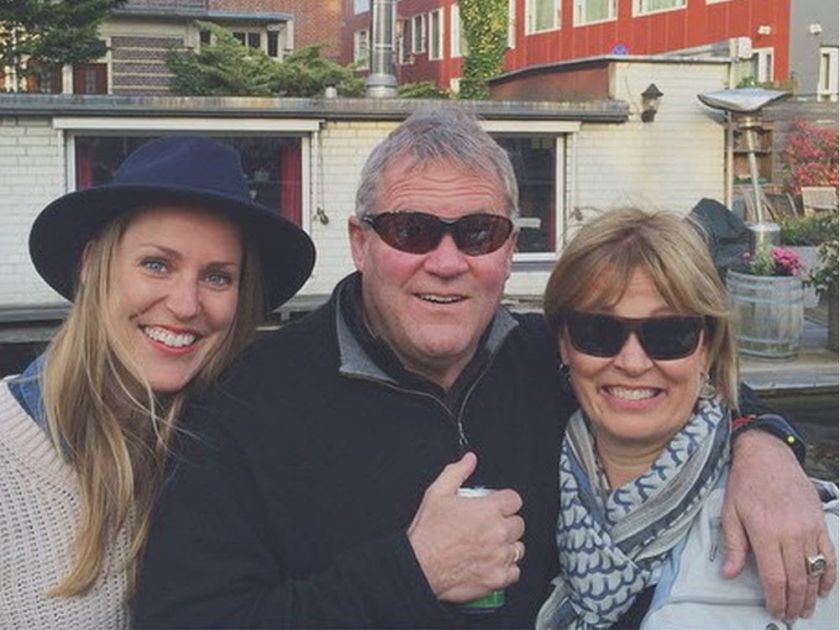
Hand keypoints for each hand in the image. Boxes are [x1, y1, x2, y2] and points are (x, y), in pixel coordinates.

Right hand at [407, 452, 524, 602]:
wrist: (419, 566)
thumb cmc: (427, 534)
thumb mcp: (437, 493)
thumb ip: (457, 472)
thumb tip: (469, 460)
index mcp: (488, 510)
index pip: (514, 500)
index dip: (504, 502)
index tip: (496, 507)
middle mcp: (498, 533)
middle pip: (519, 523)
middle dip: (506, 523)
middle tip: (488, 527)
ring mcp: (499, 557)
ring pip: (518, 547)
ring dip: (507, 545)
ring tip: (490, 545)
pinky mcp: (497, 578)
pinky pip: (515, 571)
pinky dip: (506, 568)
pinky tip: (492, 562)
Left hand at [721, 430, 835, 620]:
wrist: (767, 456)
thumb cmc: (745, 483)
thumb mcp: (730, 512)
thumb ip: (733, 546)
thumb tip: (729, 574)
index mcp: (765, 532)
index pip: (774, 577)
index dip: (776, 599)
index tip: (775, 611)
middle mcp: (790, 533)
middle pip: (797, 578)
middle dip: (794, 602)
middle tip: (791, 616)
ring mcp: (809, 528)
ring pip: (814, 570)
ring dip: (811, 594)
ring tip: (806, 609)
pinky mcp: (820, 522)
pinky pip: (829, 555)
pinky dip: (828, 575)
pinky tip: (823, 588)